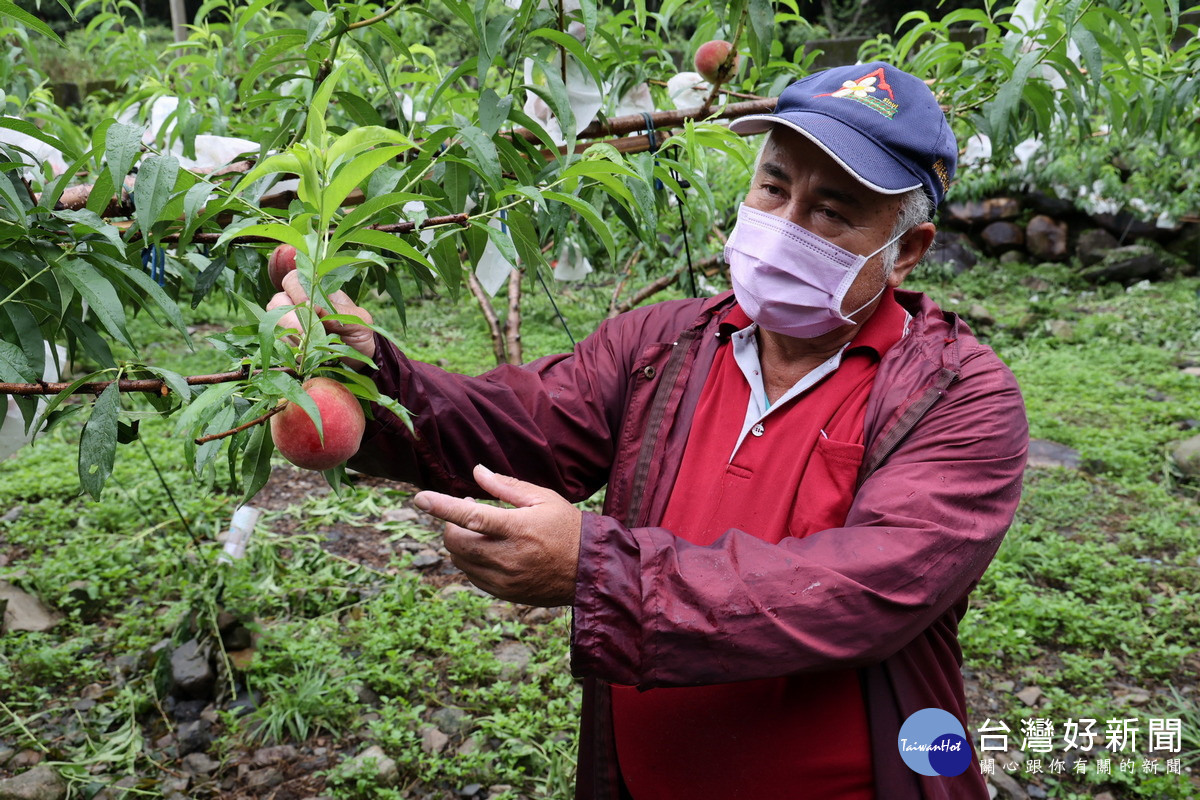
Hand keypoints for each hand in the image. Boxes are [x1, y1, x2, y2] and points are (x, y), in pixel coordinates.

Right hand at [266, 270, 376, 367]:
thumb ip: (337, 312)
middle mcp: (300, 302)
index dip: (296, 293)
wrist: (362, 355)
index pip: (293, 280)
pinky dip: (288, 348)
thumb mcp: (357, 320)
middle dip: (289, 319)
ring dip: (288, 335)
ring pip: (273, 322)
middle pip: (277, 302)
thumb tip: (313, 306)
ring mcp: (292, 320)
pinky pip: (277, 340)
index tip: (309, 309)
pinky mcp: (289, 339)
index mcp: (318, 290)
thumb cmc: (361, 332)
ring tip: (307, 346)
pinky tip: (304, 355)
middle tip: (304, 334)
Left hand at [414, 464, 581, 606]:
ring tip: (481, 531)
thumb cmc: (567, 527)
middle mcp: (508, 556)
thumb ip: (507, 486)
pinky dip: (471, 561)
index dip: (442, 507)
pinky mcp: (505, 593)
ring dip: (460, 543)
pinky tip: (488, 550)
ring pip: (460, 560)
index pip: (471, 517)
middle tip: (467, 511)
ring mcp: (505, 579)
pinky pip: (472, 576)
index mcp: (518, 528)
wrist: (589, 571)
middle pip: (457, 542)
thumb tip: (477, 472)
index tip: (420, 499)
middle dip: (452, 525)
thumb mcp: (543, 499)